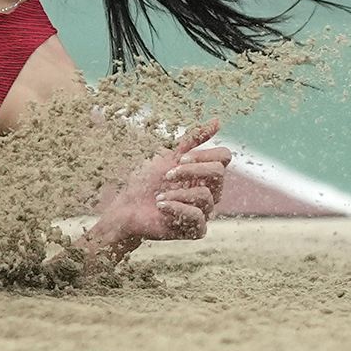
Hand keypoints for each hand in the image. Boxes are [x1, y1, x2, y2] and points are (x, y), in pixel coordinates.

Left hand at [96, 120, 232, 244]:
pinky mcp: (197, 230)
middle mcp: (211, 192)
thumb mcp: (168, 158)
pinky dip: (175, 208)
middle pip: (218, 173)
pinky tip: (161, 207)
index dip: (203, 155)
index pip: (223, 157)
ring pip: (205, 195)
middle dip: (189, 171)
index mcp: (205, 174)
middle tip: (166, 175)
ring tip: (159, 197)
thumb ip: (192, 141)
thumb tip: (218, 120)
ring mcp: (205, 212)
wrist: (127, 211)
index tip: (179, 158)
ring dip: (176, 193)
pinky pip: (197, 217)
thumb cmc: (146, 183)